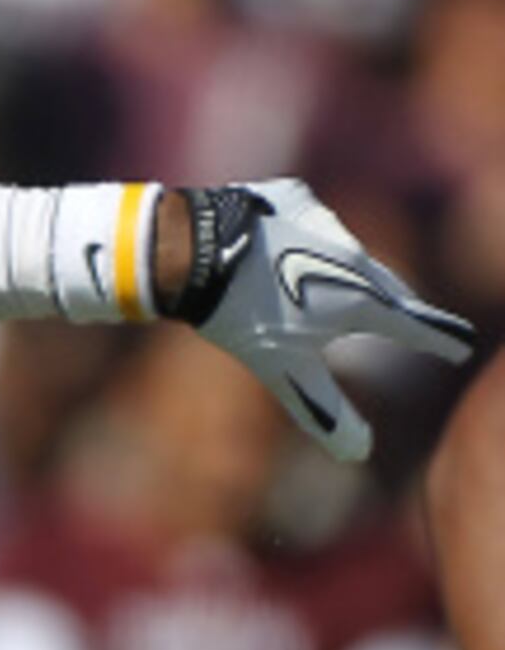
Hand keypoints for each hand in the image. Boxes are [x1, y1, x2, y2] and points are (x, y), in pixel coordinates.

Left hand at [182, 179, 471, 459]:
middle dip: (402, 309)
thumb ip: (323, 410)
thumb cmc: (239, 314)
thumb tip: (358, 453)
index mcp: (360, 298)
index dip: (440, 340)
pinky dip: (307, 238)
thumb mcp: (281, 369)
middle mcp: (354, 254)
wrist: (189, 249)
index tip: (460, 348)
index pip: (414, 326)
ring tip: (351, 291)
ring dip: (350, 274)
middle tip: (418, 325)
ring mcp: (325, 220)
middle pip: (386, 289)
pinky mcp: (294, 196)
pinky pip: (311, 223)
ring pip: (348, 254)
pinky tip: (290, 249)